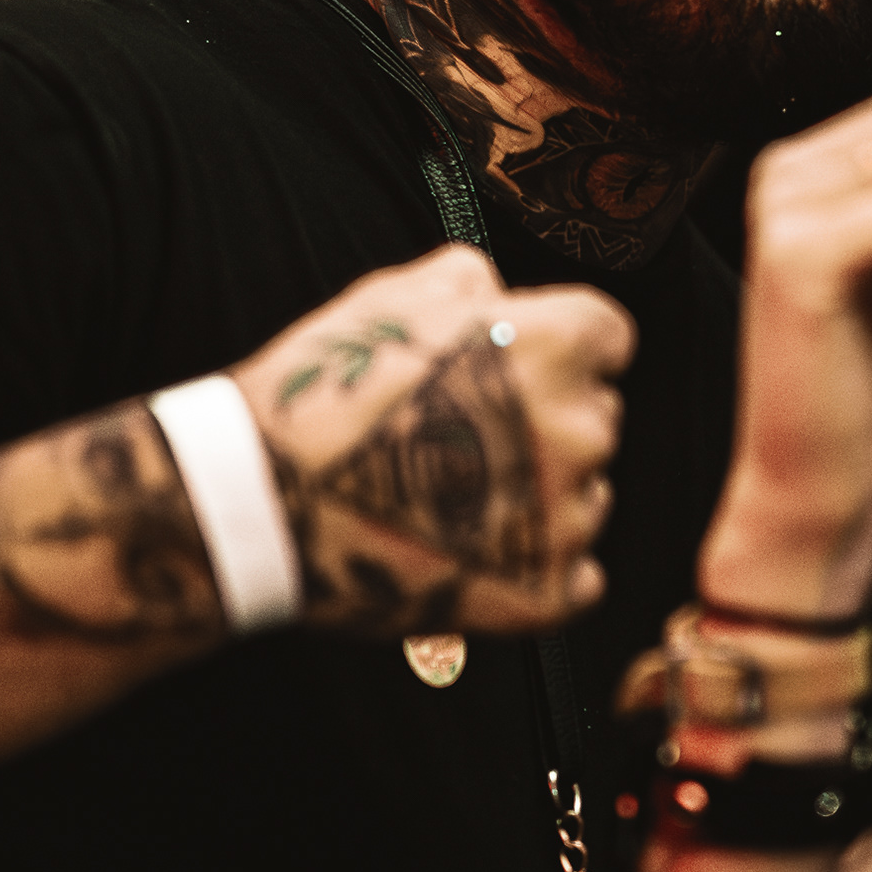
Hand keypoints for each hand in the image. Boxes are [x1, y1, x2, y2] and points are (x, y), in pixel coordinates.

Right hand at [234, 243, 634, 635]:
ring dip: (538, 496)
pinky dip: (533, 566)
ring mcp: (566, 518)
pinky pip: (576, 574)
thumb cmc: (322, 393)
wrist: (263, 501)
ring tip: (450, 497)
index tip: (518, 369)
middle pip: (596, 418)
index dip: (560, 350)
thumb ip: (471, 279)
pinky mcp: (545, 592)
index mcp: (556, 346)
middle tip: (463, 437)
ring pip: (585, 497)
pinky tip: (469, 548)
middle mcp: (579, 430)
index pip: (608, 339)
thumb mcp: (390, 294)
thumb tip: (498, 291)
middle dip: (547, 423)